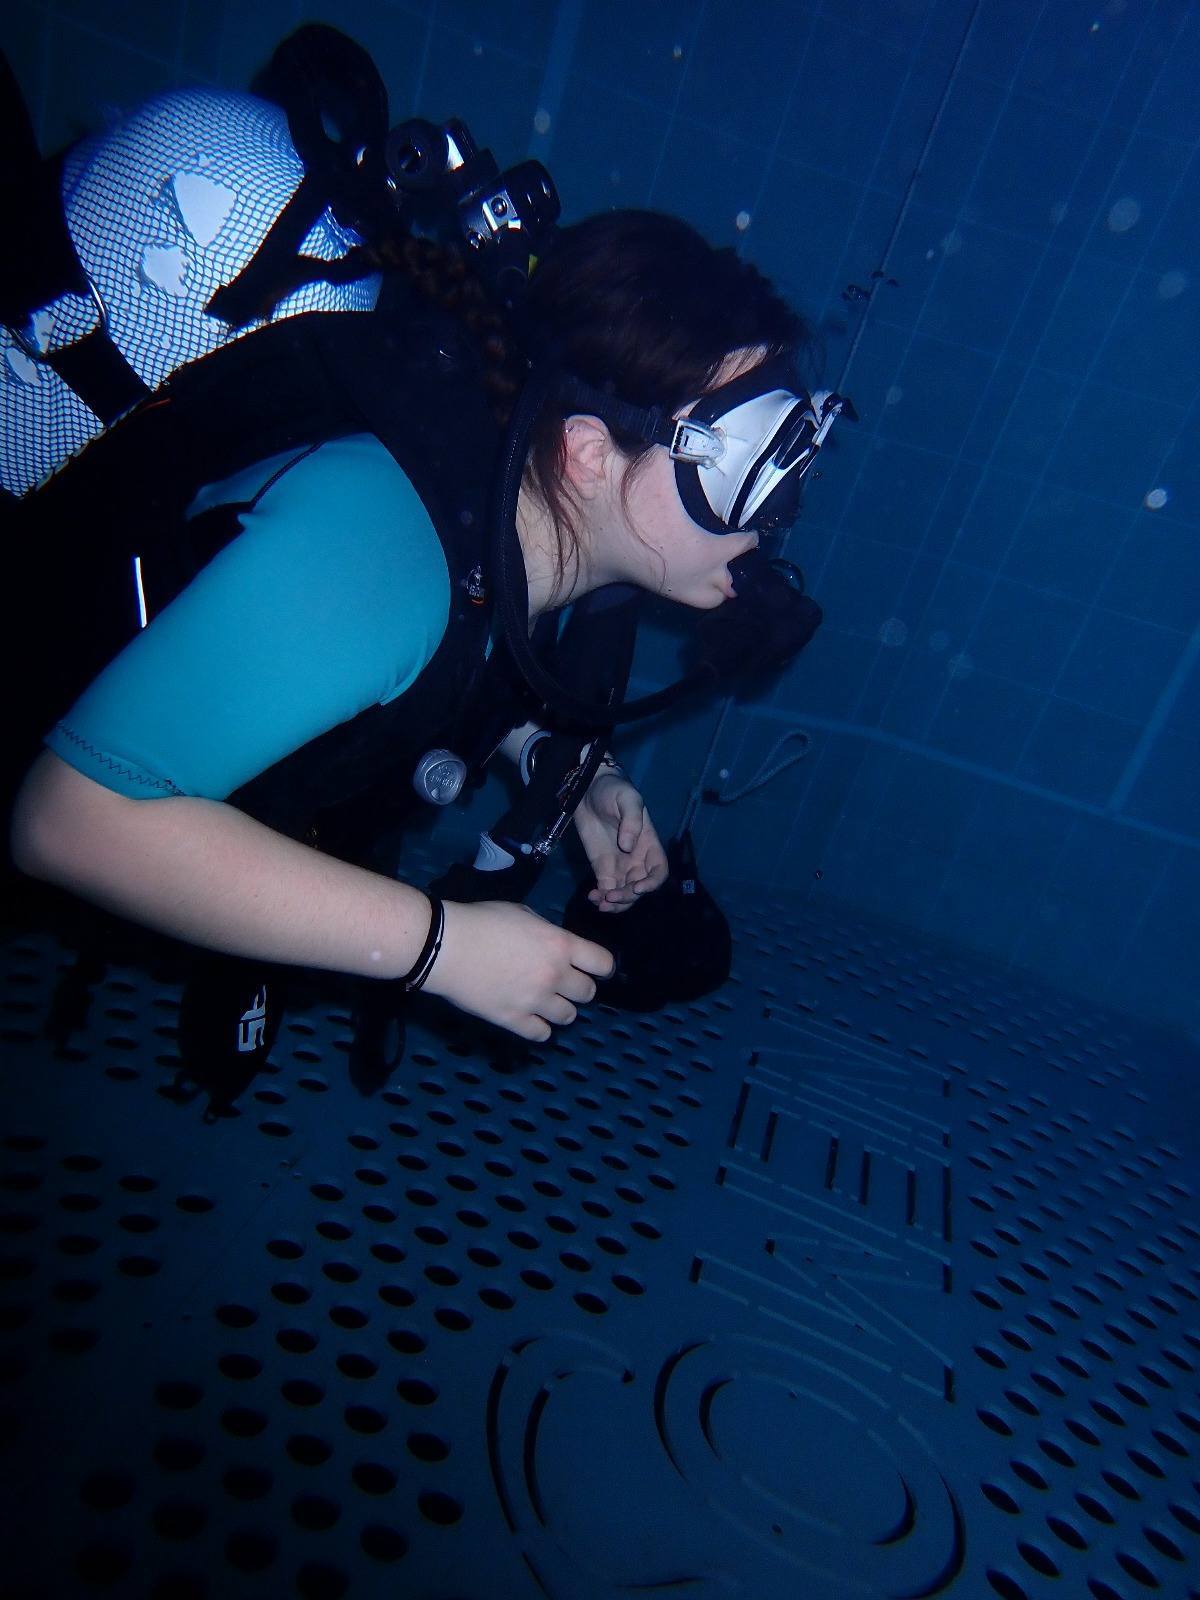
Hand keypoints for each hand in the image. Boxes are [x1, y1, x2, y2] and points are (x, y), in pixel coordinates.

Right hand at [423, 900, 614, 1040]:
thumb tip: (555, 947)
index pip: (603, 963)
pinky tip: (531, 1018)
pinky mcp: (514, 1020)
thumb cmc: (482, 921)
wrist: (445, 946)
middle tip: (563, 984)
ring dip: (561, 1009)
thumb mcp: (523, 914)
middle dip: (579, 988)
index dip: (600, 966)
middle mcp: (555, 975)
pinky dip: (540, 1028)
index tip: (592, 968)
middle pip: (588, 993)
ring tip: (546, 1002)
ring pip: (569, 1017)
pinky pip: (542, 1034)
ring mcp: (535, 1001)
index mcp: (560, 945)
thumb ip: (547, 934)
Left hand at [573, 771, 667, 913]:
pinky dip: (601, 898)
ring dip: (616, 903)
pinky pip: (605, 889)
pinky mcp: (602, 868)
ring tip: (601, 903)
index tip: (638, 888)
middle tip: (611, 896)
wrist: (588, 789)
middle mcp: (637, 859)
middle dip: (629, 896)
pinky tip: (593, 897)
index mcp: (649, 845)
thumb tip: (628, 847)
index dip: (652, 883)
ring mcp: (619, 865)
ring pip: (624, 894)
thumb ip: (631, 821)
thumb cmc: (613, 790)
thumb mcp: (627, 800)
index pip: (659, 870)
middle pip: (640, 887)